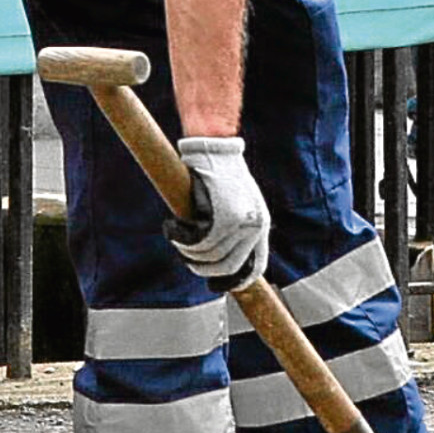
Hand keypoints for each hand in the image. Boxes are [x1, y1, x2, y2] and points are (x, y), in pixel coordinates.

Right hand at [170, 137, 271, 288]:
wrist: (214, 147)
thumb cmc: (222, 171)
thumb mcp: (241, 201)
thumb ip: (238, 227)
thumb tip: (222, 255)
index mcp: (261, 224)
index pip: (256, 267)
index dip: (237, 280)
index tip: (220, 284)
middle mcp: (254, 226)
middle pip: (227, 266)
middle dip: (204, 270)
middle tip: (189, 260)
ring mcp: (238, 222)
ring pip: (208, 254)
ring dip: (188, 252)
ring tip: (177, 239)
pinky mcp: (219, 215)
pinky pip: (197, 240)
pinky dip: (180, 239)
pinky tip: (172, 228)